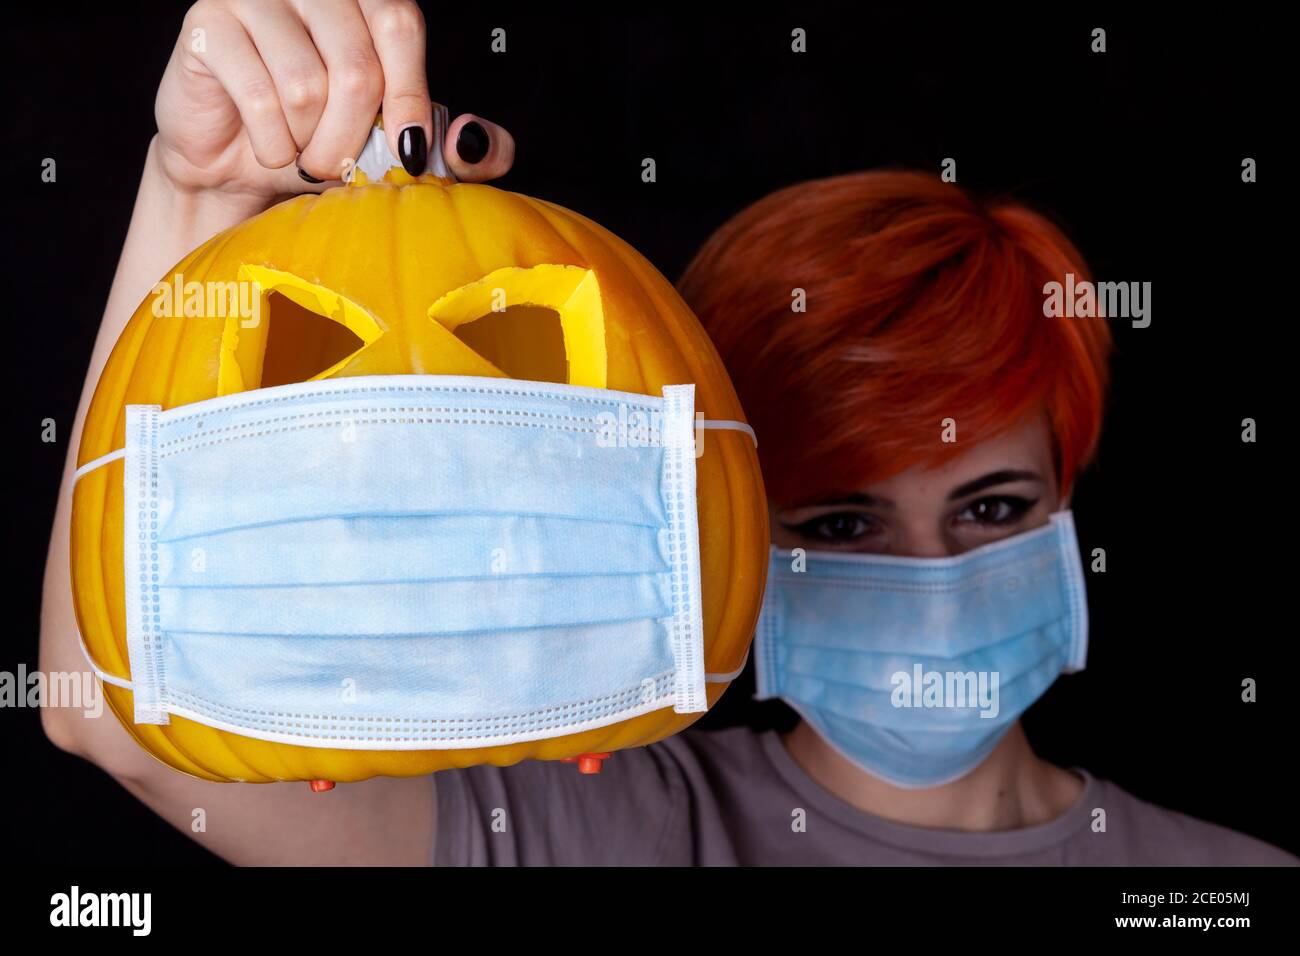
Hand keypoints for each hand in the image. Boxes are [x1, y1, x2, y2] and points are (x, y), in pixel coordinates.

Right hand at [154, 0, 514, 198]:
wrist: (237, 163)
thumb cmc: (321, 139)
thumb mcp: (396, 145)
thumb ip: (453, 145)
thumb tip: (479, 143)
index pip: (400, 26)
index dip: (409, 95)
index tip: (410, 152)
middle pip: (357, 68)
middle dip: (354, 140)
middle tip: (339, 167)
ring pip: (307, 87)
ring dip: (310, 145)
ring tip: (302, 155)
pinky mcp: (207, 25)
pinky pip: (261, 98)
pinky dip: (273, 145)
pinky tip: (269, 149)